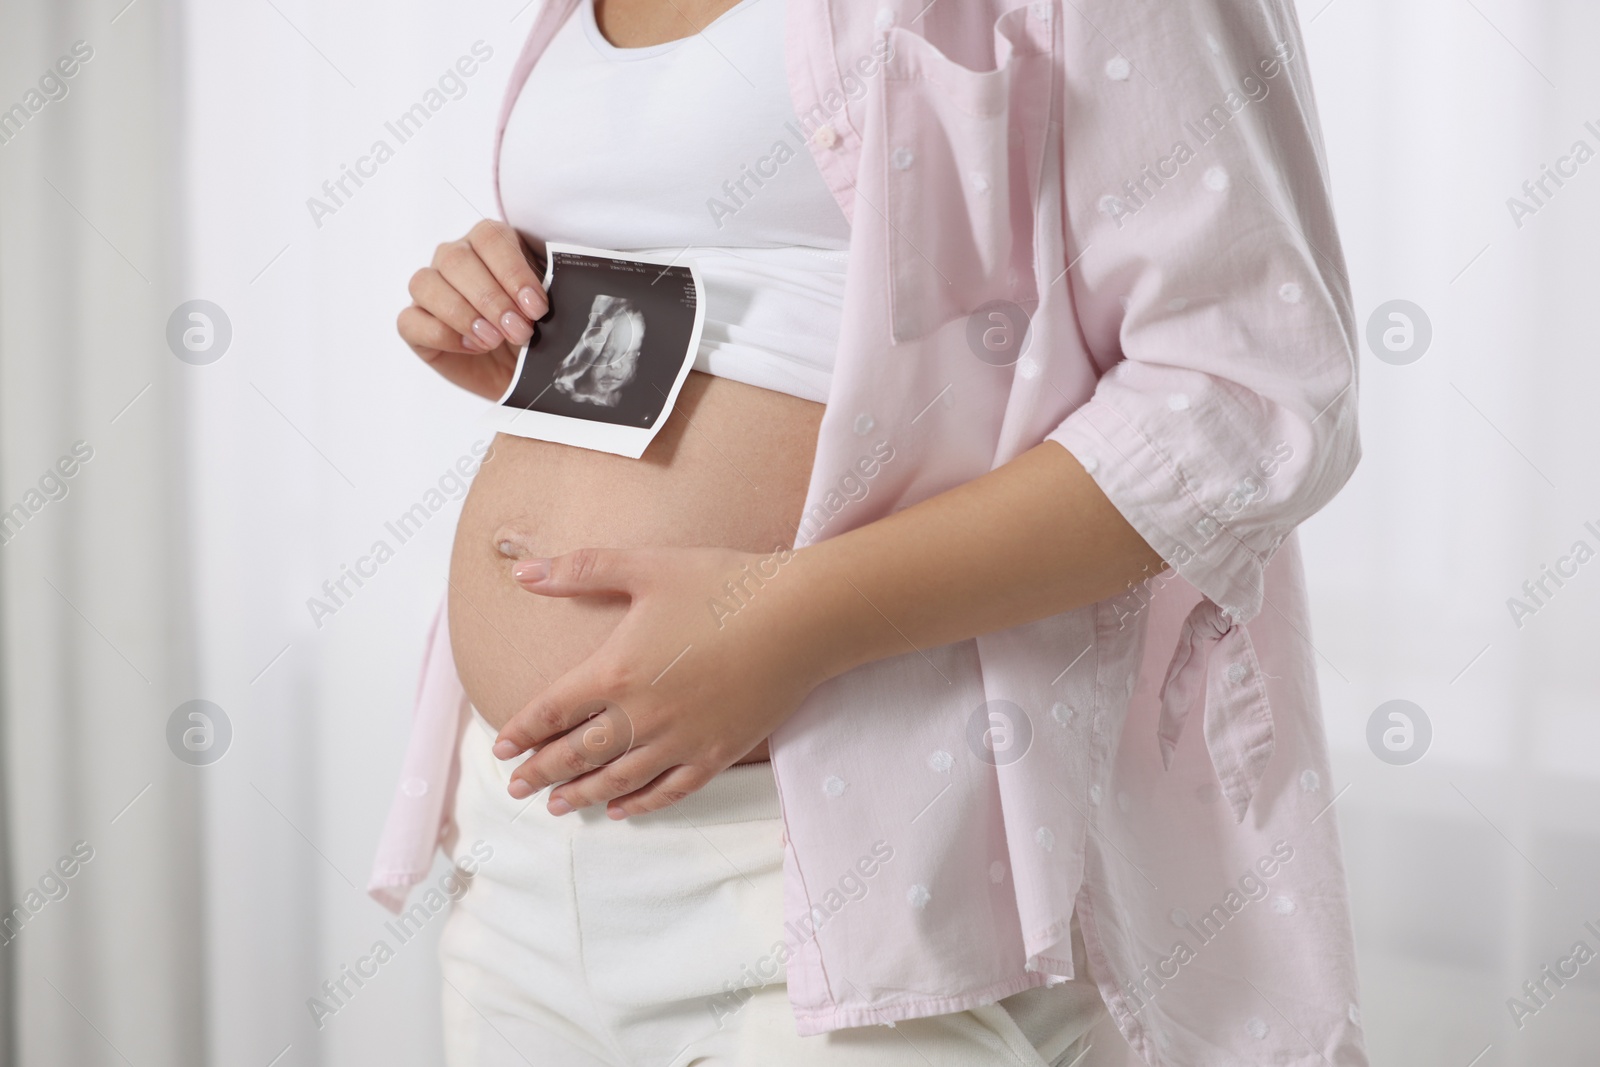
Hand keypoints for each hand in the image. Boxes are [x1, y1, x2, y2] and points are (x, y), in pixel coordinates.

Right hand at [397, 219, 547, 399]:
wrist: (522, 371)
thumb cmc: (534, 331)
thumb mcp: (546, 308)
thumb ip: (542, 292)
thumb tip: (538, 297)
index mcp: (488, 243)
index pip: (489, 238)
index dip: (512, 272)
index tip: (536, 307)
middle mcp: (453, 258)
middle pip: (456, 260)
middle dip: (491, 299)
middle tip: (519, 330)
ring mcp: (430, 290)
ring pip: (425, 284)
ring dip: (463, 314)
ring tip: (494, 340)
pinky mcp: (414, 324)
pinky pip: (410, 320)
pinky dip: (442, 334)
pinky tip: (473, 348)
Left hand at [491, 544, 821, 817]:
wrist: (800, 617)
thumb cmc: (724, 584)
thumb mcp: (647, 566)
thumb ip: (581, 570)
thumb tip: (522, 571)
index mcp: (616, 672)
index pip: (552, 711)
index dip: (522, 732)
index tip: (501, 749)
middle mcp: (641, 716)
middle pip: (577, 754)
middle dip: (542, 773)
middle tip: (516, 790)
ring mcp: (680, 740)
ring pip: (618, 779)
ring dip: (582, 794)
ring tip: (557, 805)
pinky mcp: (717, 752)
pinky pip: (670, 789)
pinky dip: (641, 803)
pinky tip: (623, 809)